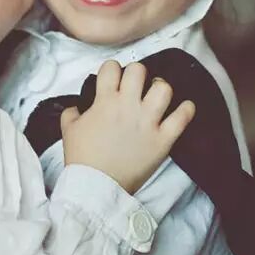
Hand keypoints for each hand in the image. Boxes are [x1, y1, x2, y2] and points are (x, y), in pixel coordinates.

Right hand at [61, 60, 194, 193]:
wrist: (96, 186)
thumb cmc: (82, 157)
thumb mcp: (68, 129)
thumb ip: (72, 111)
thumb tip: (77, 107)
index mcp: (105, 101)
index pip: (111, 67)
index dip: (111, 70)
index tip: (113, 78)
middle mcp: (128, 106)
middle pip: (139, 70)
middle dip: (136, 74)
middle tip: (135, 85)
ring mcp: (148, 122)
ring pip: (164, 89)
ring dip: (160, 88)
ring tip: (156, 94)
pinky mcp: (163, 140)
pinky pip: (182, 118)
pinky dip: (186, 110)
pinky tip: (184, 108)